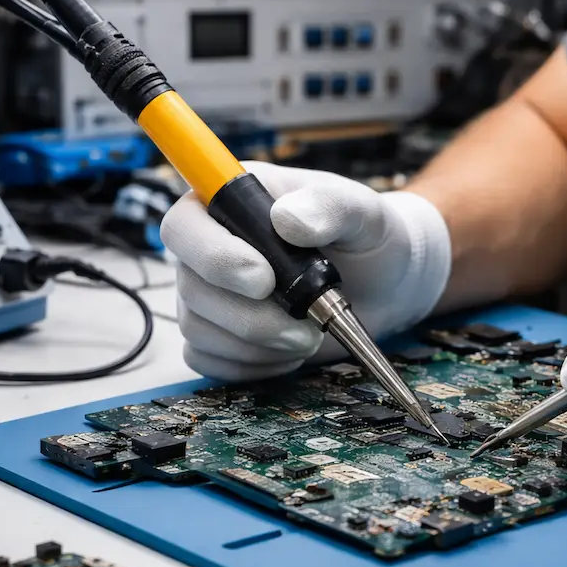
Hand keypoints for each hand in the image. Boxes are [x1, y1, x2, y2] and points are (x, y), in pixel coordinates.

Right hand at [160, 162, 450, 380]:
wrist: (382, 284)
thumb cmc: (365, 237)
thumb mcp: (361, 212)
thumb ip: (329, 206)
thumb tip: (287, 220)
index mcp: (231, 201)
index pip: (183, 226)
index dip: (214, 258)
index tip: (264, 280)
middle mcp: (207, 246)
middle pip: (192, 288)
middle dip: (251, 318)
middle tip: (306, 325)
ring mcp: (206, 294)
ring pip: (200, 331)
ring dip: (260, 344)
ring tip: (309, 334)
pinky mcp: (216, 336)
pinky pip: (211, 362)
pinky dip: (256, 365)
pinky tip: (291, 350)